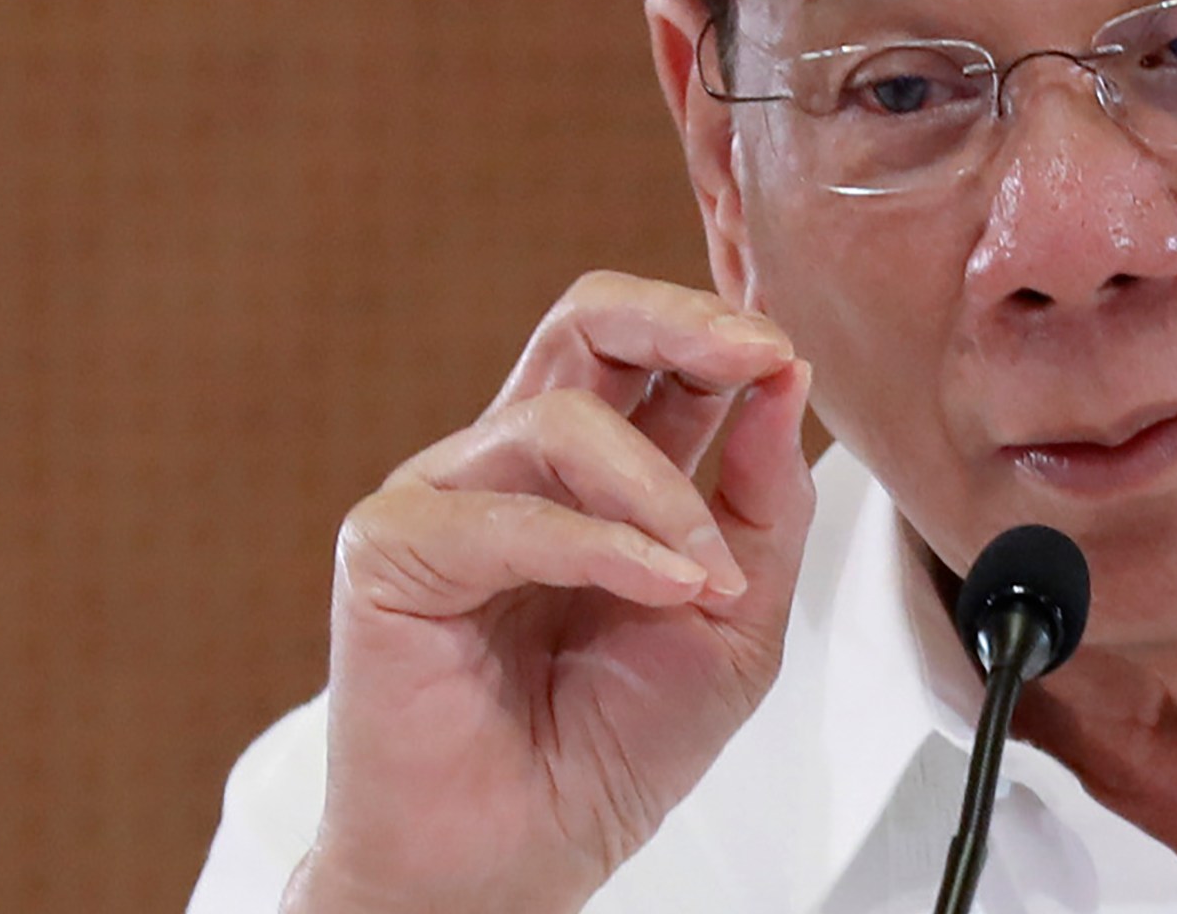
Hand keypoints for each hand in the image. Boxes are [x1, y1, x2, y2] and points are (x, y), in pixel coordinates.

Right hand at [283, 273, 813, 913]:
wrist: (524, 857)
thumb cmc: (614, 744)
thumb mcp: (737, 617)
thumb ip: (765, 499)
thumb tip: (785, 376)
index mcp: (602, 468)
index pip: (652, 346)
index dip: (721, 327)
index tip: (788, 354)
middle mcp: (519, 463)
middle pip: (586, 318)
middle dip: (681, 318)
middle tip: (756, 353)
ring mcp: (448, 496)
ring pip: (560, 416)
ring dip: (661, 491)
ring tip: (706, 578)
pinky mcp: (388, 550)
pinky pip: (502, 512)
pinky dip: (598, 545)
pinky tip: (661, 587)